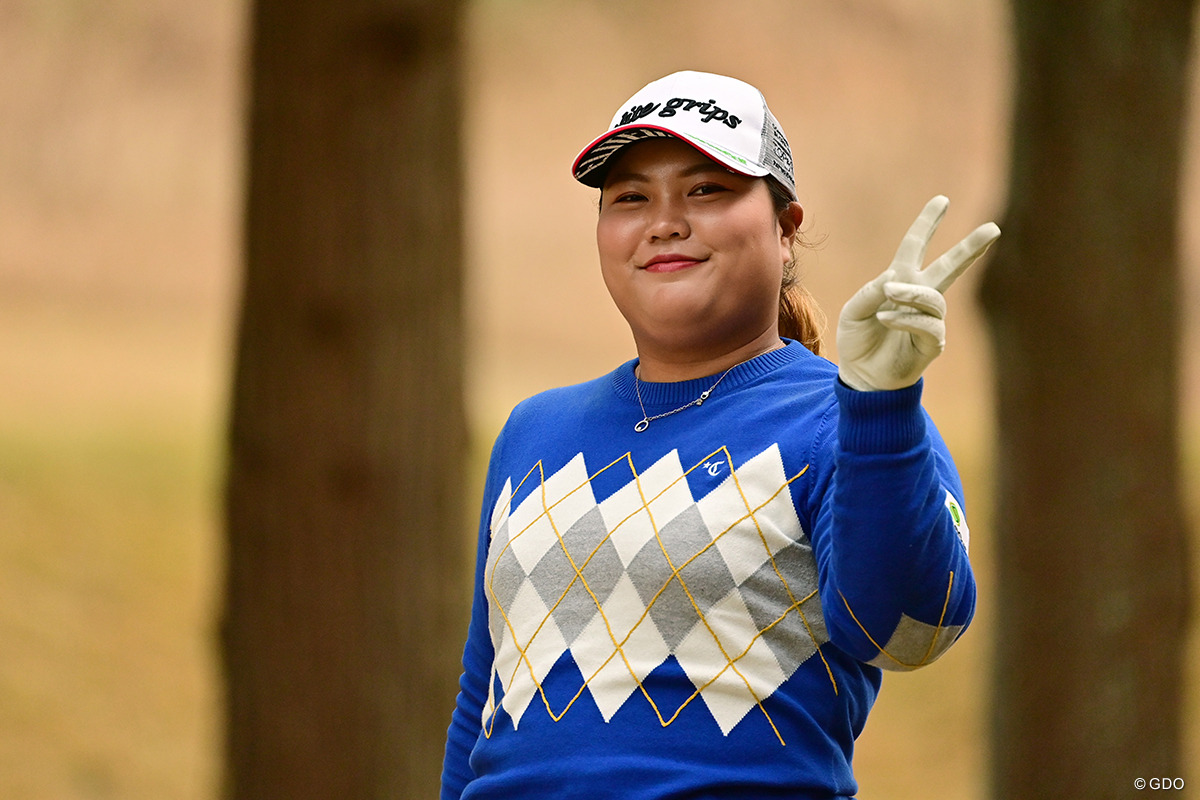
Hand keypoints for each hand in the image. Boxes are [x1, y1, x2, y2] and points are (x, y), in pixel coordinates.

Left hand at [837, 195, 999, 391]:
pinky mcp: (932, 343)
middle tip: (993, 228)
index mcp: (899, 281)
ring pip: (933, 298)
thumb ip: (870, 292)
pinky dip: (906, 318)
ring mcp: (928, 320)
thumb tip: (895, 276)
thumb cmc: (857, 341)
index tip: (942, 201)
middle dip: (971, 248)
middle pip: (950, 267)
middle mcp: (918, 297)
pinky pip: (927, 325)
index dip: (927, 224)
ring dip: (910, 293)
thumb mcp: (854, 312)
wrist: (861, 377)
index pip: (915, 247)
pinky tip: (887, 318)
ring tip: (890, 294)